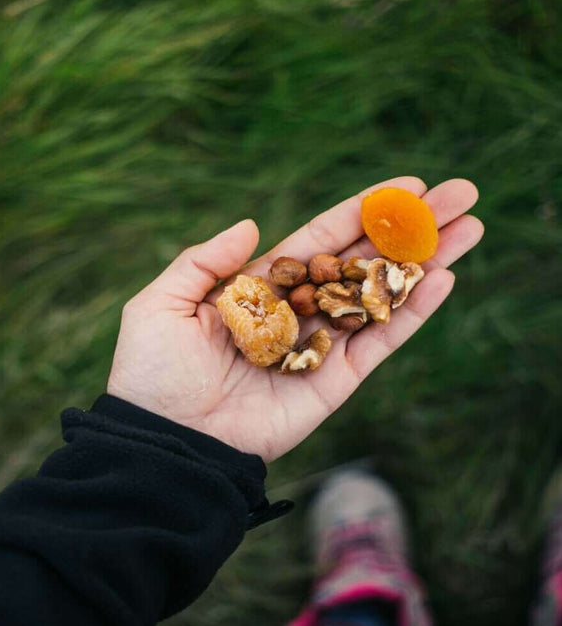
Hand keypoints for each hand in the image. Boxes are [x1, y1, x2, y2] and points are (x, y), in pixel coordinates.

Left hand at [107, 177, 482, 462]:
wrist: (166, 440)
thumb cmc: (154, 371)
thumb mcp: (163, 302)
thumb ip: (205, 260)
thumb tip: (254, 224)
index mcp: (260, 287)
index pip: (321, 239)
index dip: (363, 212)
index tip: (407, 186)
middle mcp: (296, 312)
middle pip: (363, 261)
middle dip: (410, 230)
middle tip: (461, 194)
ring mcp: (319, 346)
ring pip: (380, 297)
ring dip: (426, 263)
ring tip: (470, 229)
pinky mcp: (333, 382)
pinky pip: (378, 342)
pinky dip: (411, 313)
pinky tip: (443, 279)